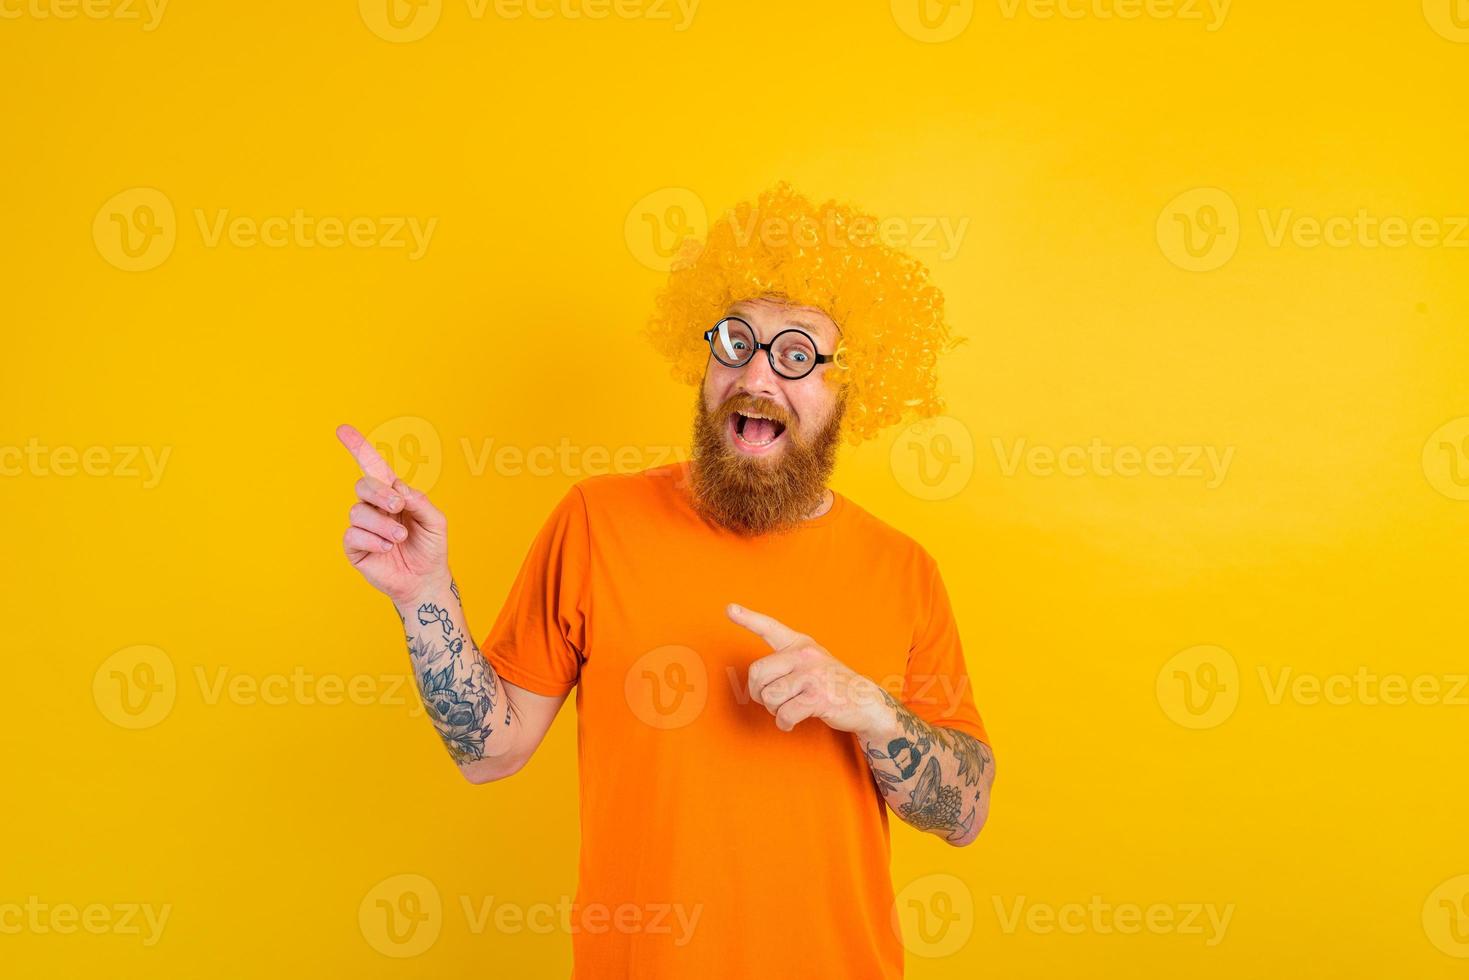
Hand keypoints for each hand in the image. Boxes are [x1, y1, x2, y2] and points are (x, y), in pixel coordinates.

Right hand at [336, 423, 449, 604]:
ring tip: (399, 537)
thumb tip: (398, 489)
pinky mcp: (355, 547)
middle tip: (398, 508)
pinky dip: (373, 540)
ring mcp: (363, 527)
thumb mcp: (436, 522)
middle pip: (363, 485)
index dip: (358, 447)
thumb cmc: (431, 548)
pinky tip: (386, 548)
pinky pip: (353, 535)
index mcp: (393, 495)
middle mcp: (374, 507)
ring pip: (358, 511)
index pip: (372, 466)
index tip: (342, 429)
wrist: (425, 580)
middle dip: (380, 493)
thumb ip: (420, 502)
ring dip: (382, 524)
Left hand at [728, 603, 891, 734]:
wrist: (866, 703)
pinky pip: (784, 714)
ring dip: (774, 710)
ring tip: (789, 709)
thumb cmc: (832, 685)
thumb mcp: (812, 664)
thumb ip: (786, 665)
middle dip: (758, 693)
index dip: (748, 618)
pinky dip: (785, 723)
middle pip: (757, 673)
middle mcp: (804, 655)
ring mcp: (812, 675)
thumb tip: (756, 684)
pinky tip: (793, 721)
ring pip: (769, 697)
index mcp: (801, 644)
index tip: (730, 609)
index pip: (770, 627)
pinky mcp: (817, 697)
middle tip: (772, 701)